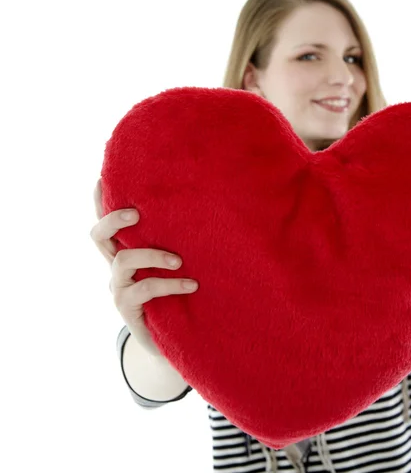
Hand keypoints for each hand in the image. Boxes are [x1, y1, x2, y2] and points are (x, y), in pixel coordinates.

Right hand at [89, 178, 198, 356]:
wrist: (171, 340)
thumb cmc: (176, 295)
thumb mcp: (173, 266)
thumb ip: (176, 244)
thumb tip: (204, 211)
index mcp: (126, 251)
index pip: (107, 223)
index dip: (100, 202)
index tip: (102, 178)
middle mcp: (117, 267)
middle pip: (99, 236)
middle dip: (113, 220)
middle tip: (137, 214)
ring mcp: (119, 287)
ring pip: (123, 261)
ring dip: (152, 256)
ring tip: (179, 261)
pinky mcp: (127, 308)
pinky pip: (145, 290)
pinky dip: (169, 284)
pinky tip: (192, 285)